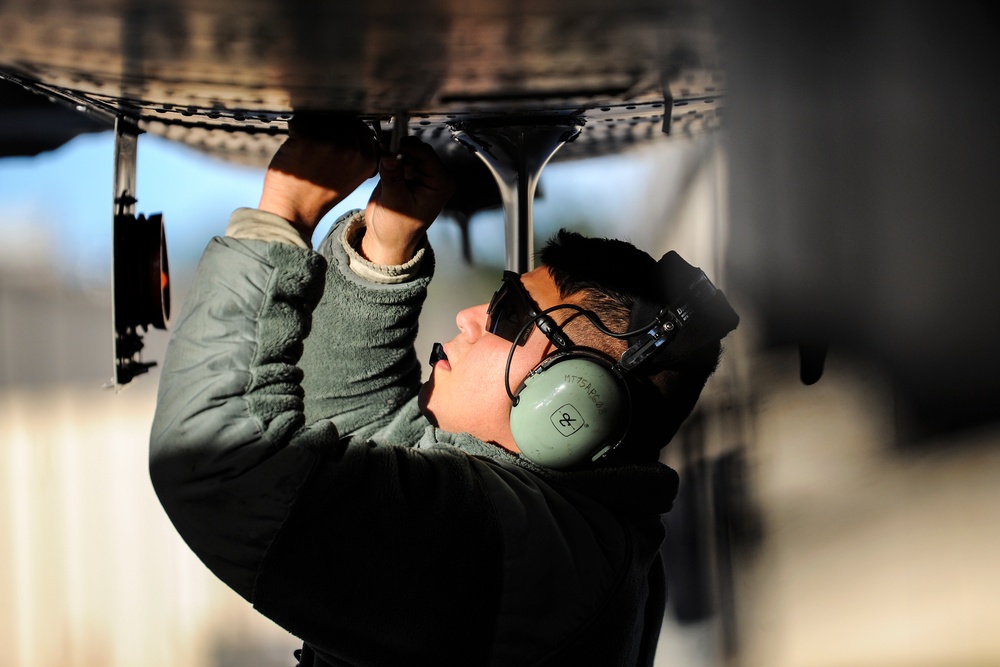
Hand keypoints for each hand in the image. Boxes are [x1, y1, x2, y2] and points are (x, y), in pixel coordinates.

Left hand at [258, 115, 377, 242]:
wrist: (294, 211)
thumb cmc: (317, 194)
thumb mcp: (349, 177)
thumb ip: (356, 154)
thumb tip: (352, 127)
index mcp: (366, 161)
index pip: (361, 127)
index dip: (346, 128)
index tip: (335, 136)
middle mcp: (352, 151)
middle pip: (342, 119)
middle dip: (328, 125)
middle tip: (316, 144)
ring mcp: (331, 144)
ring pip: (321, 118)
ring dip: (310, 126)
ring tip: (306, 147)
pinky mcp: (308, 140)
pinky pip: (300, 121)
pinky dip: (294, 129)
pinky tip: (295, 145)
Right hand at [362, 136, 454, 264]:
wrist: (387, 238)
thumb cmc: (398, 229)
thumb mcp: (395, 204)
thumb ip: (393, 178)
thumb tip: (389, 156)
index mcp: (440, 184)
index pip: (427, 155)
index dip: (408, 147)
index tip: (390, 144)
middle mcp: (433, 176)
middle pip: (417, 149)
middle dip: (399, 146)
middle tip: (382, 146)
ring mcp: (419, 172)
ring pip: (406, 149)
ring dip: (391, 148)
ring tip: (379, 151)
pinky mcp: (405, 172)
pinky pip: (396, 154)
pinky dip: (387, 153)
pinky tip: (379, 157)